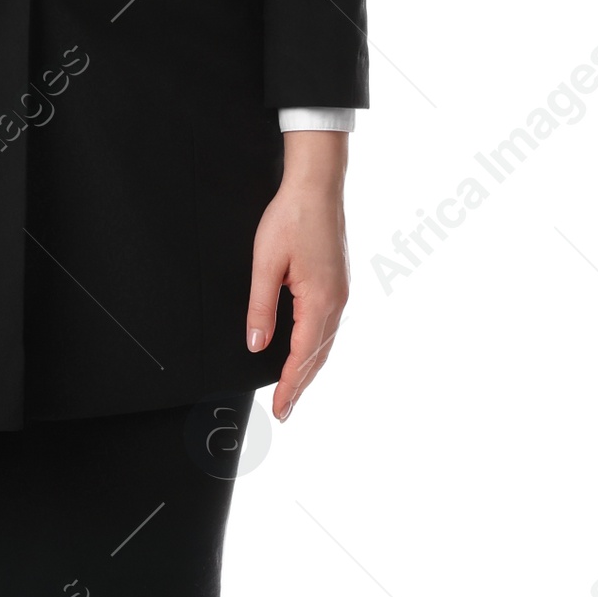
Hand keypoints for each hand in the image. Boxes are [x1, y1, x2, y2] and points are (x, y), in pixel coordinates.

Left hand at [246, 135, 349, 421]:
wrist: (317, 185)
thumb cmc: (290, 218)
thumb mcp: (265, 264)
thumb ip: (260, 307)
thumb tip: (257, 345)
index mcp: (320, 300)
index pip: (301, 356)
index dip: (289, 385)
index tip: (280, 409)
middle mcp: (336, 301)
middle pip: (318, 356)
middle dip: (301, 385)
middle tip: (286, 411)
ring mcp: (341, 292)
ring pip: (326, 343)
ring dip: (310, 369)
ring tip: (294, 390)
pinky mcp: (338, 283)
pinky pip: (329, 327)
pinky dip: (317, 348)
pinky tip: (307, 352)